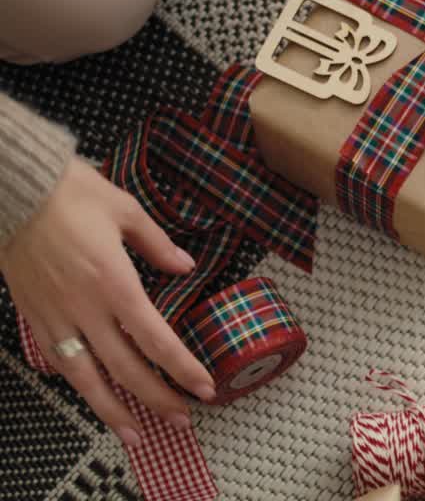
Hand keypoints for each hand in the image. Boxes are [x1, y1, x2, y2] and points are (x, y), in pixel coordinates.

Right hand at [1, 159, 215, 446]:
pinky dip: (78, 384)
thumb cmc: (70, 193)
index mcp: (115, 283)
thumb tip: (185, 266)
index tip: (204, 388)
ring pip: (86, 378)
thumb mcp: (126, 209)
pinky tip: (93, 398)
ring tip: (137, 435)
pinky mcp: (32, 315)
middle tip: (183, 420)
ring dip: (114, 410)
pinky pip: (58, 360)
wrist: (12, 190)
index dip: (182, 369)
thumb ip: (158, 244)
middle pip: (125, 369)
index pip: (156, 340)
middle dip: (157, 399)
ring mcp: (55, 316)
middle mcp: (85, 308)